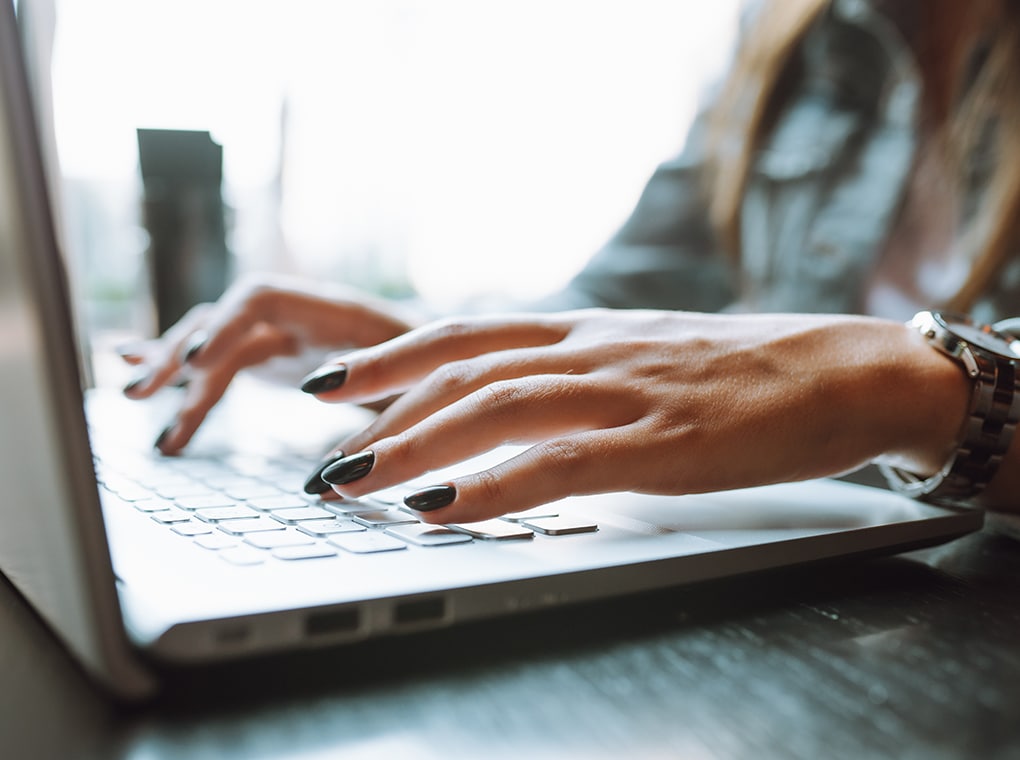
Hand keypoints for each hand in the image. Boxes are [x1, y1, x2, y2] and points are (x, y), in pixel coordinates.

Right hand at [119, 273, 420, 452]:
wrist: (453, 358)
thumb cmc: (444, 365)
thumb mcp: (418, 377)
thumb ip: (378, 392)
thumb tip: (325, 432)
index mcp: (338, 310)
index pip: (262, 299)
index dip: (224, 328)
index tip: (192, 366)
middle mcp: (304, 314)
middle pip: (227, 320)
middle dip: (181, 352)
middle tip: (142, 389)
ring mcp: (289, 333)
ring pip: (219, 345)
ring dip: (176, 371)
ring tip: (134, 394)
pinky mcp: (283, 357)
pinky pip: (228, 364)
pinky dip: (192, 380)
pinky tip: (149, 383)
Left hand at [303, 309, 970, 522]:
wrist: (844, 372)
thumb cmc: (747, 373)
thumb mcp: (647, 358)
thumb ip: (583, 375)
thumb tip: (520, 404)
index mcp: (588, 332)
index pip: (467, 335)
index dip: (390, 357)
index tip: (332, 383)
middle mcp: (593, 351)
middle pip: (462, 368)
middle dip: (378, 409)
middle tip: (319, 448)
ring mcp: (626, 394)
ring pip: (495, 408)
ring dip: (413, 446)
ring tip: (353, 480)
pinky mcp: (664, 446)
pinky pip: (559, 464)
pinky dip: (492, 486)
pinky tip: (443, 509)